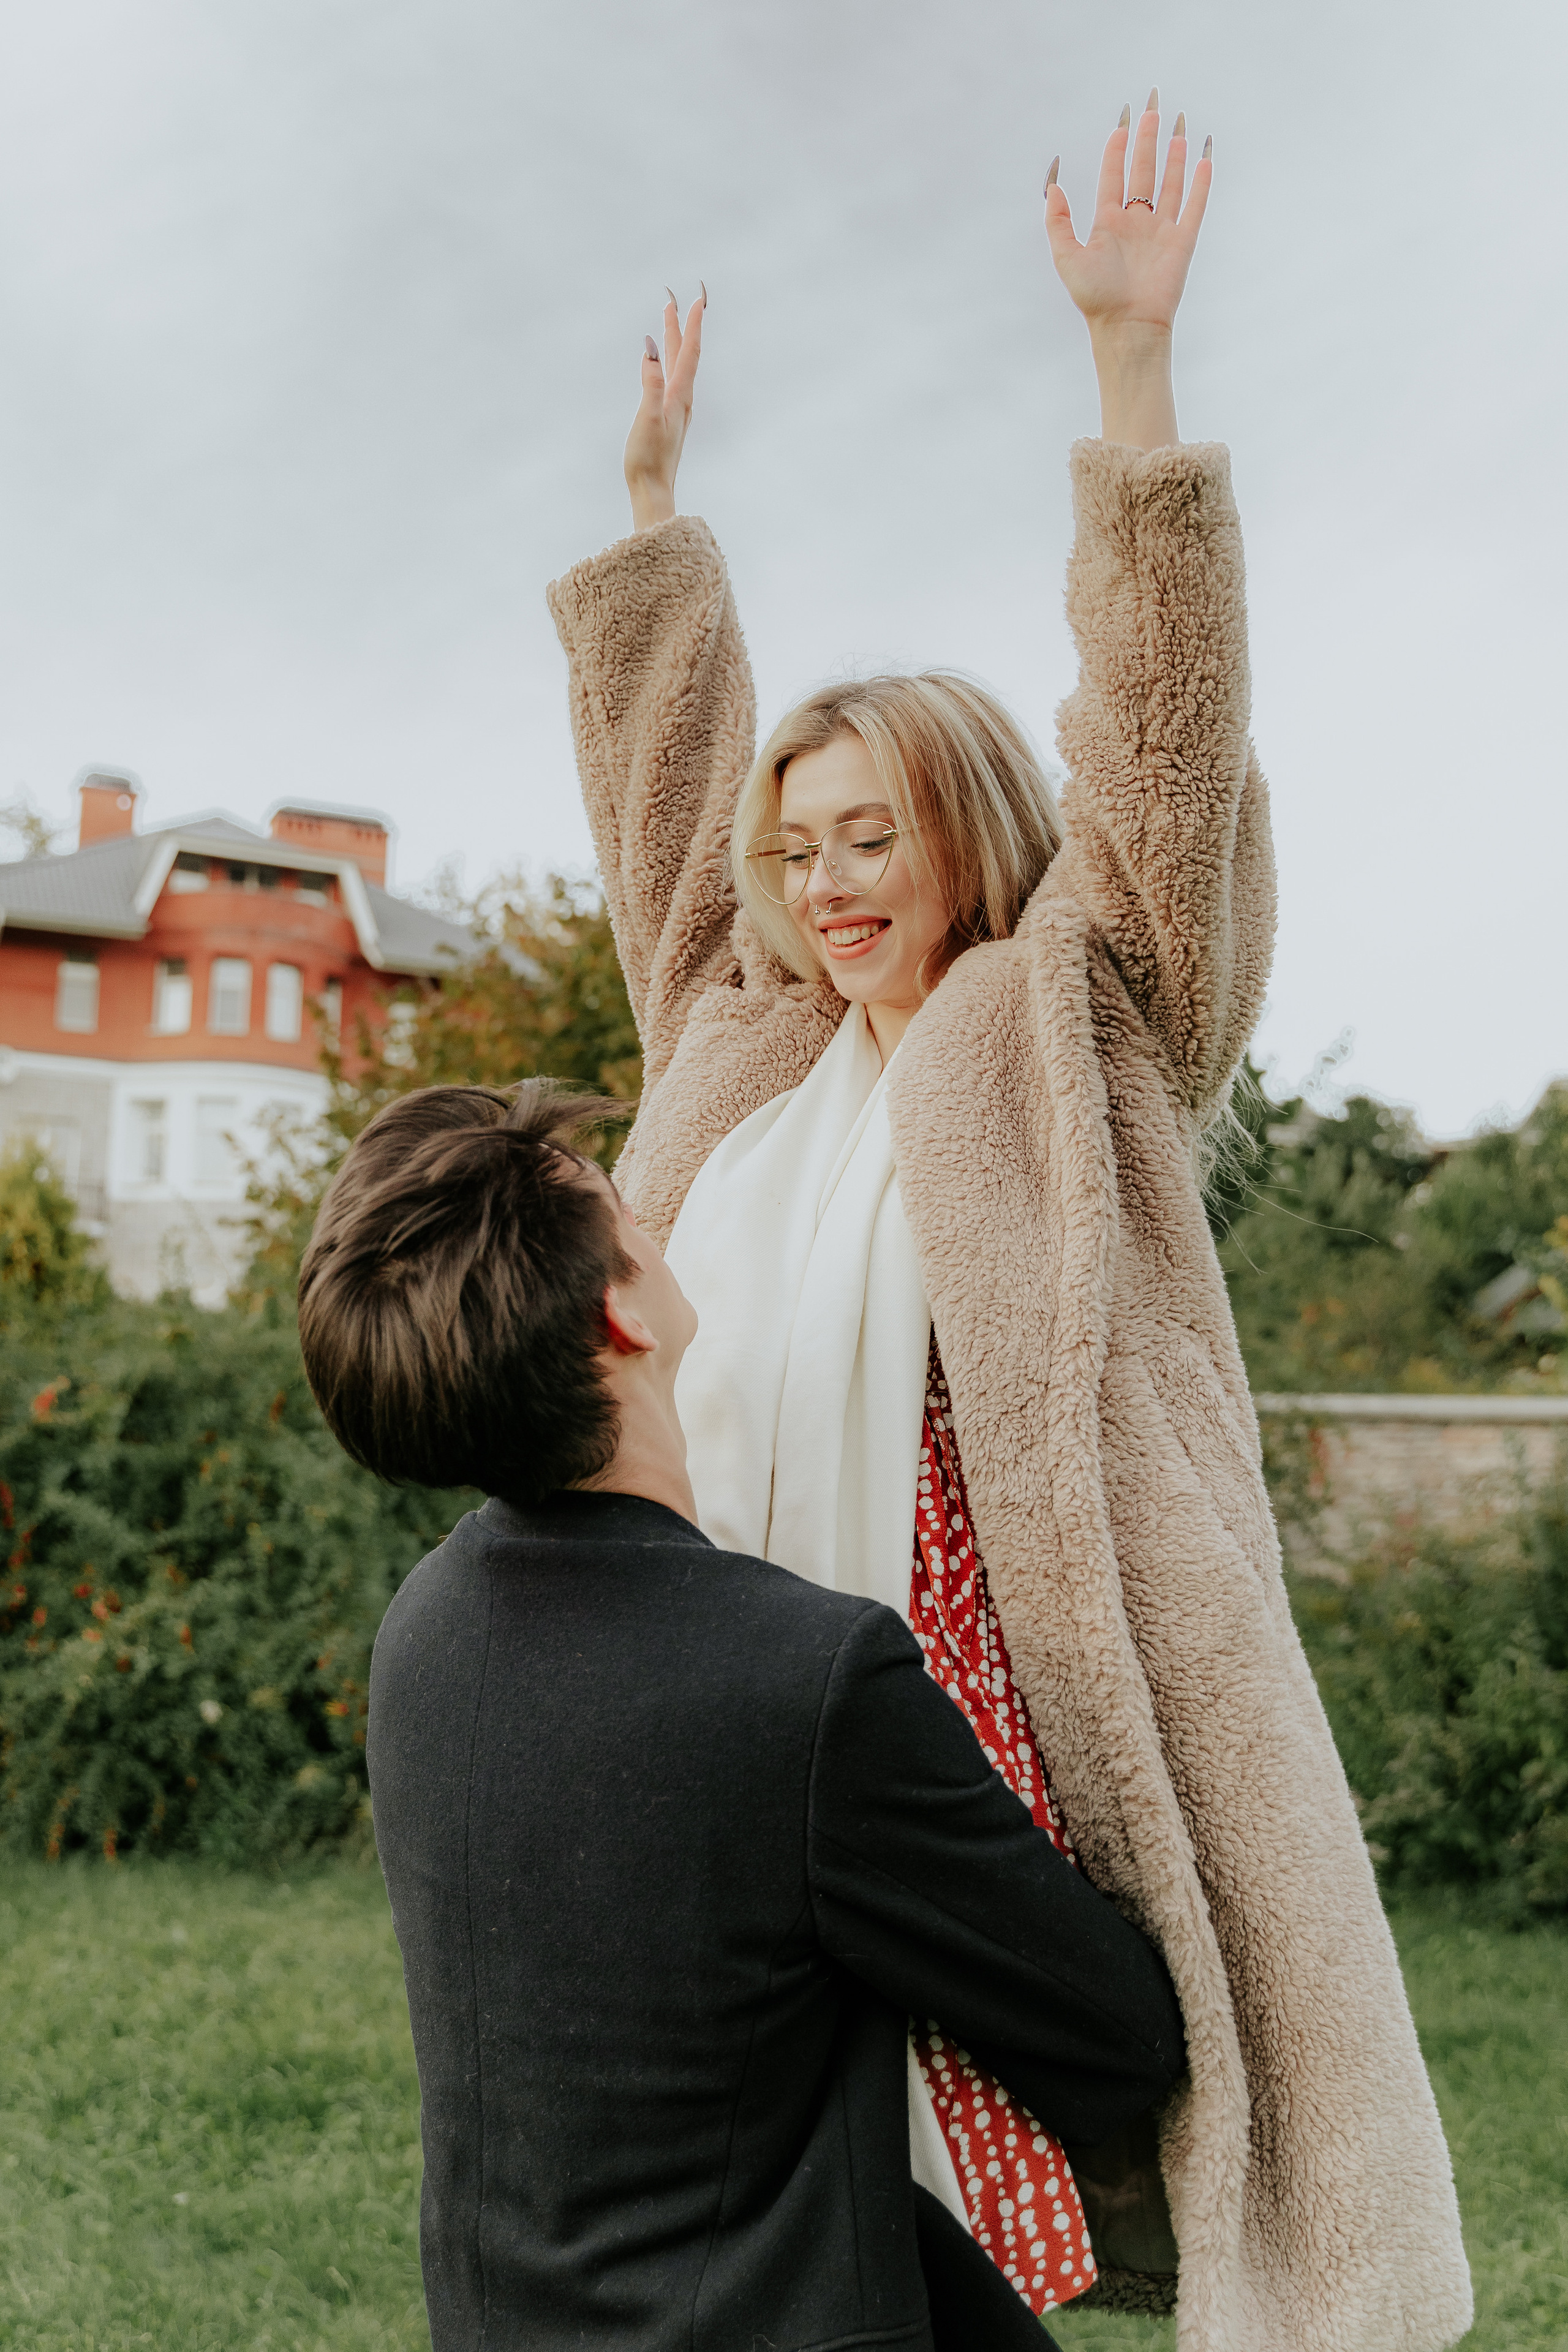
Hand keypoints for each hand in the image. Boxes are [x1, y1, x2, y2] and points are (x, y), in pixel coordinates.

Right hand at [624, 288, 704, 531]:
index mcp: (679, 396)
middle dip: (681, 325)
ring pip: (678, 366)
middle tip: (676, 300)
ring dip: (675, 341)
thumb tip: (650, 348)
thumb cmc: (648, 458)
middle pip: (685, 354)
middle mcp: (683, 400)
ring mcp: (677, 409)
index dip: (692, 325)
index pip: (689, 352)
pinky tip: (663, 362)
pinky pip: (672, 380)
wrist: (653, 490)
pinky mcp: (669, 418)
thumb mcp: (646, 418)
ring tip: (669, 321)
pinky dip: (669, 361)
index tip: (694, 299)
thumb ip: (650, 383)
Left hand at [1044, 95, 1210, 449]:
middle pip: (1143, 171)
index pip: (1114, 175)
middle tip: (1152, 107)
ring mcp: (1161, 231)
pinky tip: (1204, 158)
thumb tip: (1053, 186)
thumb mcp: (1066, 256)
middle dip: (1147, 139)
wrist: (1126, 328)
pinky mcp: (1182, 243)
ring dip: (1174, 155)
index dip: (1117, 148)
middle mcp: (1136, 223)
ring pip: (1170, 184)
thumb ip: (1057, 221)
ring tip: (1177, 127)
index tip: (1122, 121)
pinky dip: (1201, 183)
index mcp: (1108, 223)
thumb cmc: (1094, 298)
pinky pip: (1194, 207)